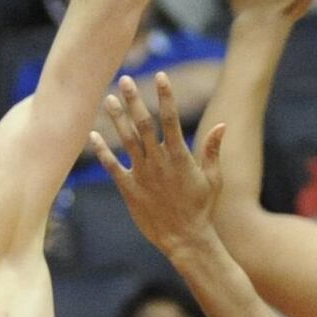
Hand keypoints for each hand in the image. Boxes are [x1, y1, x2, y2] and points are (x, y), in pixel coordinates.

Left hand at [91, 72, 225, 255]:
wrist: (186, 239)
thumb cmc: (202, 209)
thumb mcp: (214, 179)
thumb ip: (213, 150)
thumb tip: (222, 125)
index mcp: (180, 156)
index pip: (171, 118)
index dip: (165, 96)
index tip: (161, 76)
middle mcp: (159, 161)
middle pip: (144, 123)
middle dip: (135, 99)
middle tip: (125, 79)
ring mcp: (142, 175)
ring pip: (126, 140)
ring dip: (117, 118)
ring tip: (109, 98)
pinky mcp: (129, 190)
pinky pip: (112, 167)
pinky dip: (102, 150)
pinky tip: (93, 135)